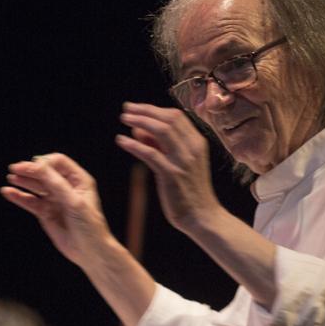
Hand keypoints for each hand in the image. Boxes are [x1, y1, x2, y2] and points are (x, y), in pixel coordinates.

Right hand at [0, 153, 113, 267]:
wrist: (89, 252)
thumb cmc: (89, 226)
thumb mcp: (74, 202)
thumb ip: (56, 183)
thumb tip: (38, 165)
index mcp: (79, 180)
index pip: (58, 162)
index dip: (45, 163)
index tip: (33, 167)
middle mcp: (66, 187)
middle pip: (44, 172)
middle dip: (30, 170)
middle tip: (15, 169)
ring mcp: (55, 200)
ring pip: (36, 186)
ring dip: (23, 181)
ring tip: (11, 177)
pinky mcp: (46, 212)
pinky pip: (30, 201)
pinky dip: (19, 196)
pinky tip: (8, 192)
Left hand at [116, 102, 221, 232]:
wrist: (203, 216)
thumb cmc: (189, 191)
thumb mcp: (179, 163)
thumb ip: (160, 145)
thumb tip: (138, 129)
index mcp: (197, 143)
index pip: (176, 116)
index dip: (154, 109)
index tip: (137, 108)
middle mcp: (192, 148)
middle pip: (168, 119)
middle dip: (145, 110)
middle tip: (126, 109)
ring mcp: (183, 161)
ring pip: (161, 131)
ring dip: (140, 121)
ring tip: (124, 119)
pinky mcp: (172, 175)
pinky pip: (151, 154)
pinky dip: (134, 145)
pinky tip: (122, 141)